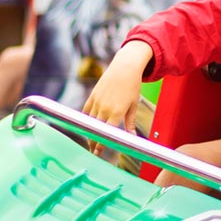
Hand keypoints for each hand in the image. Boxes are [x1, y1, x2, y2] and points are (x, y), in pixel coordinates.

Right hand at [82, 40, 150, 155]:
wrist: (125, 67)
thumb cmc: (132, 86)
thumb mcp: (134, 105)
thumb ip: (130, 122)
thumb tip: (133, 137)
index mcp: (117, 112)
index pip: (106, 133)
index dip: (101, 145)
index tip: (98, 153)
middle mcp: (105, 108)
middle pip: (96, 130)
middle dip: (93, 142)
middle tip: (93, 152)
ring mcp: (97, 101)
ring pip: (90, 122)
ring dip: (89, 132)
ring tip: (91, 141)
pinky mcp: (93, 95)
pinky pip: (86, 111)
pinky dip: (86, 119)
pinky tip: (87, 126)